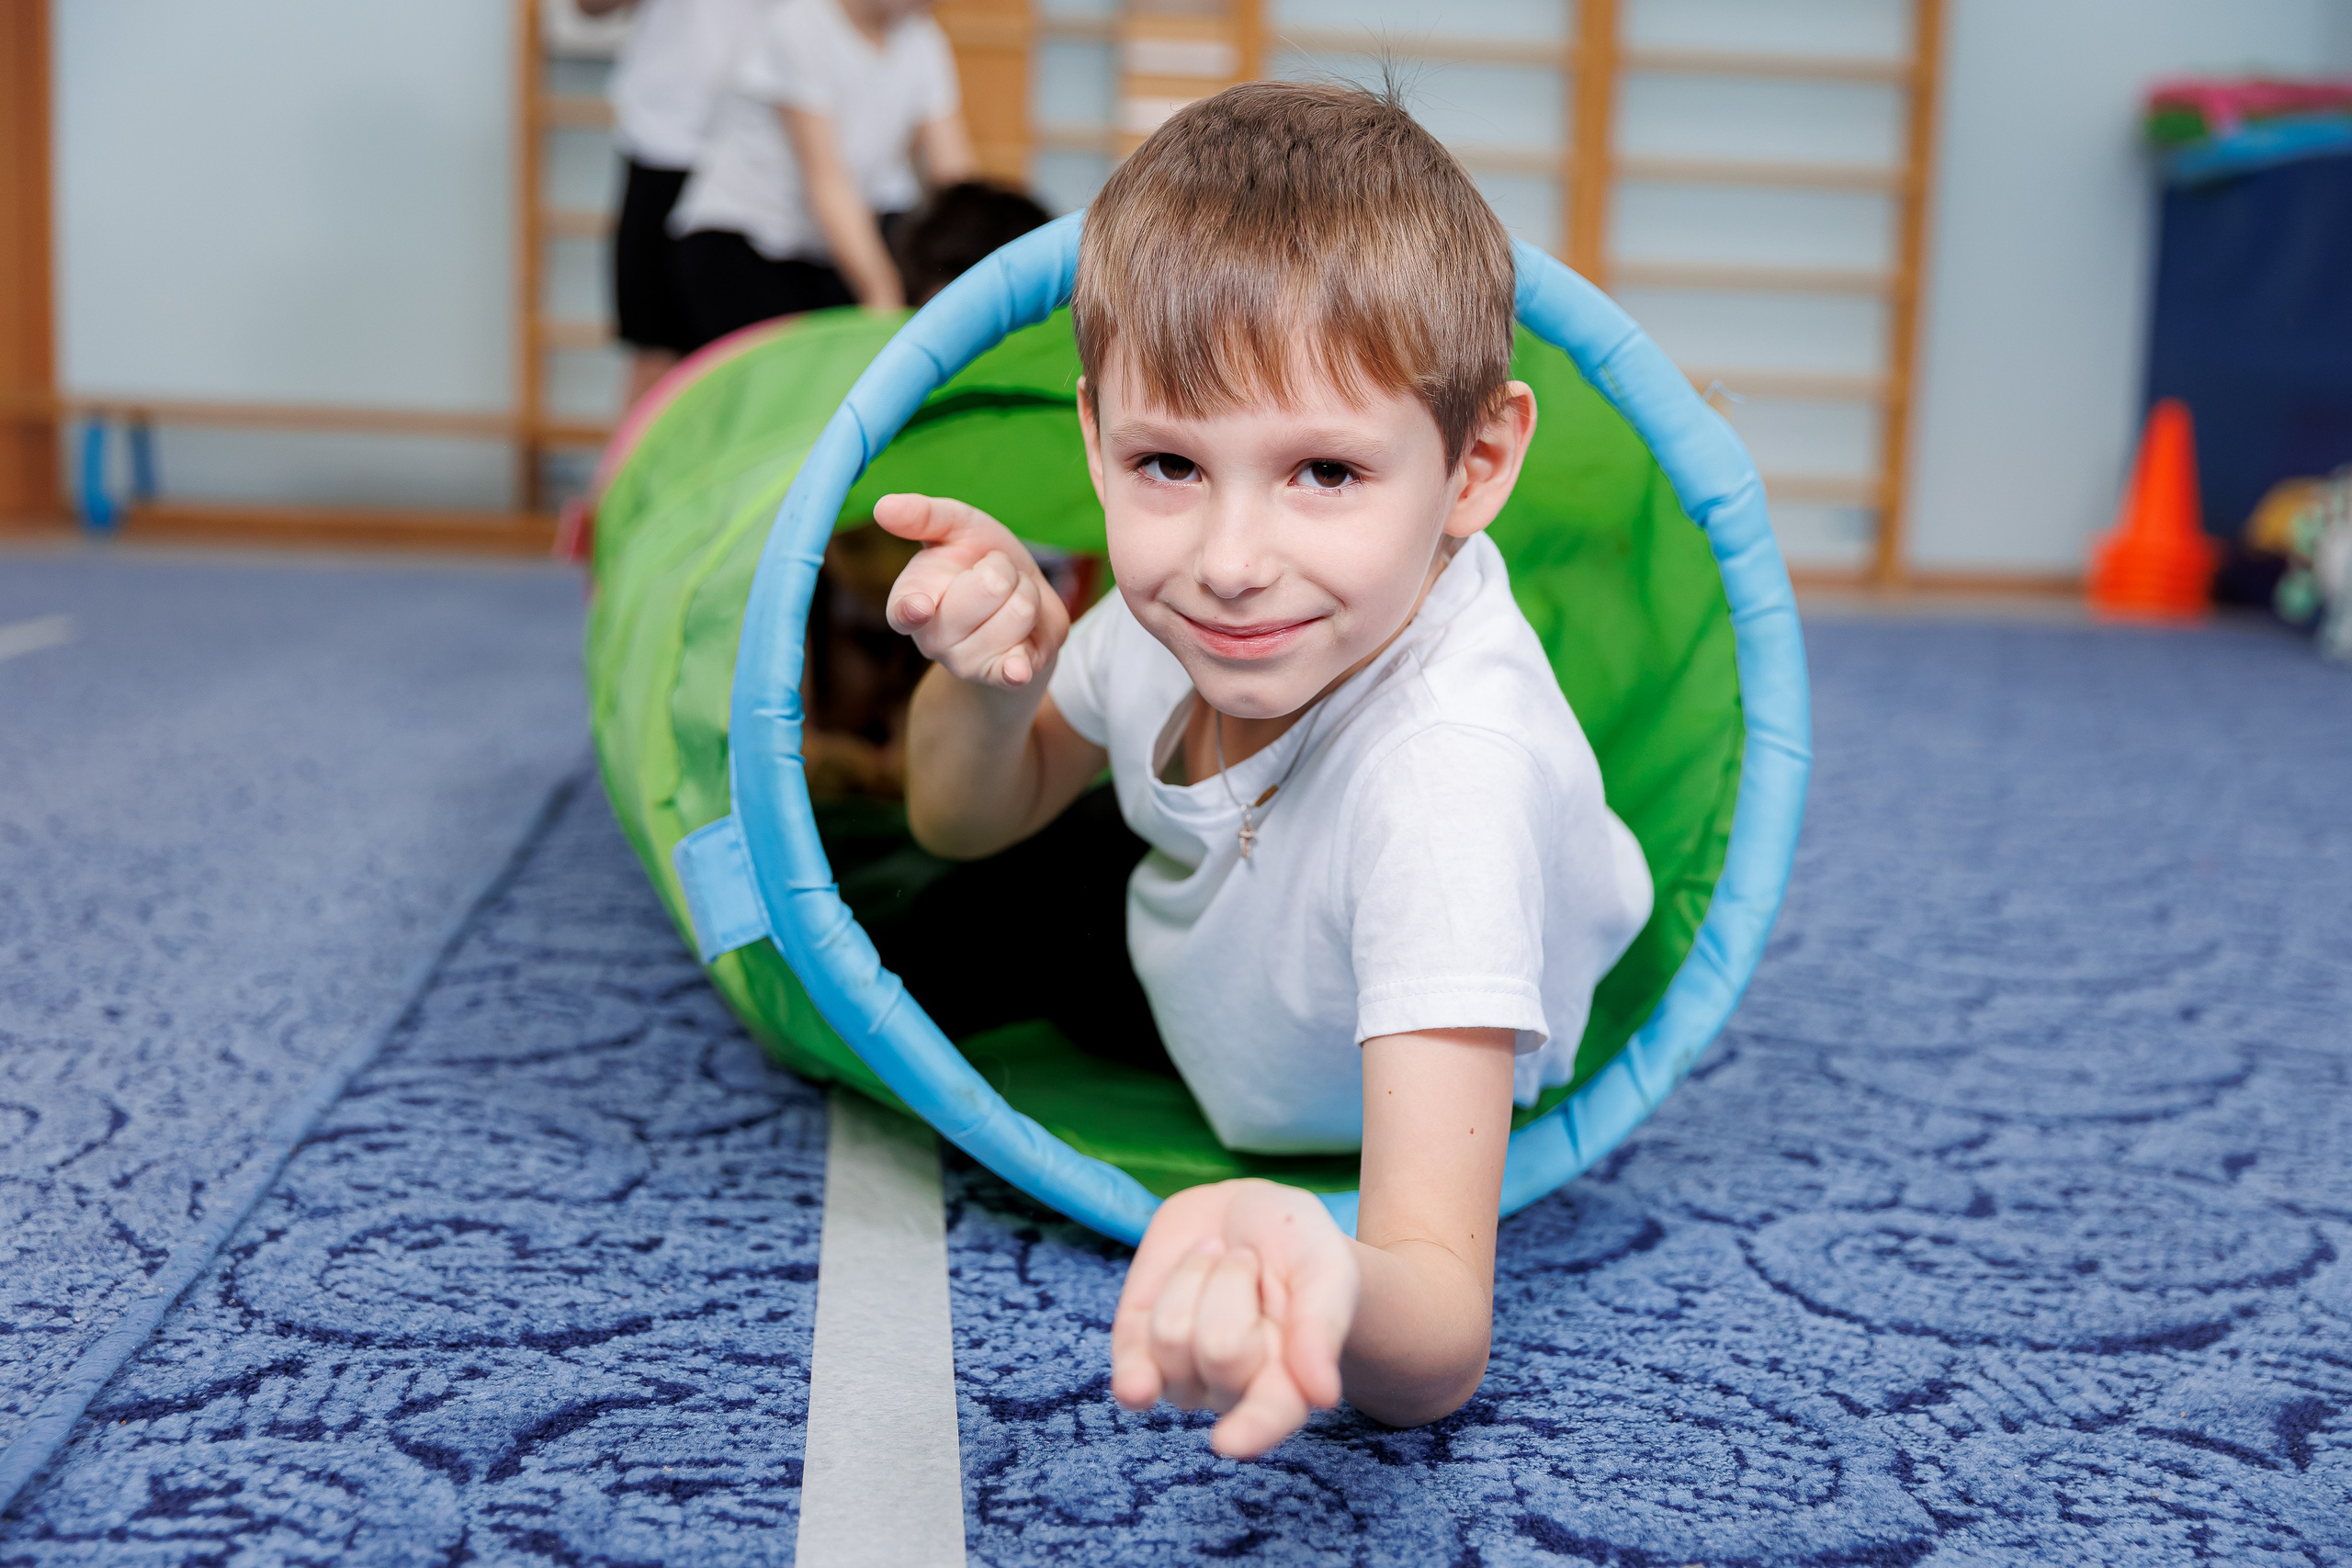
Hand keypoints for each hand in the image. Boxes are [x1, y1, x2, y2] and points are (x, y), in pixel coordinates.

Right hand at [875, 493, 1068, 689]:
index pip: (905, 607)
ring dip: (1026, 596)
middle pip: (992, 586)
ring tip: (1010, 602)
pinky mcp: (998, 678)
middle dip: (1006, 570)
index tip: (919, 607)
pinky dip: (1017, 670)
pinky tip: (1016, 669)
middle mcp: (931, 638)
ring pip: (1020, 611)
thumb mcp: (958, 528)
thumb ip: (924, 516)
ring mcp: (964, 663)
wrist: (1023, 608)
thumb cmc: (980, 561)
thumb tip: (883, 506)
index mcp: (911, 599)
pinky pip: (1015, 669)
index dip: (914, 606)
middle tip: (995, 580)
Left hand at [1111, 1179, 1359, 1457]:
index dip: (1250, 1431)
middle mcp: (1235, 1391)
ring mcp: (1183, 1378)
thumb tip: (1321, 1395)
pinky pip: (1127, 1355)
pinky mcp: (1135, 1354)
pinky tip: (1165, 1297)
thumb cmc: (1297, 1245)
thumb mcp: (1326, 1267)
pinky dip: (1139, 1332)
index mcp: (1291, 1379)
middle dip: (1234, 1280)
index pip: (1269, 1417)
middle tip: (1249, 1261)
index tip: (1228, 1443)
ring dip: (1196, 1274)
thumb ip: (1321, 1326)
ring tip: (1219, 1263)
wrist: (1243, 1208)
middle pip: (1219, 1349)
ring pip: (1171, 1334)